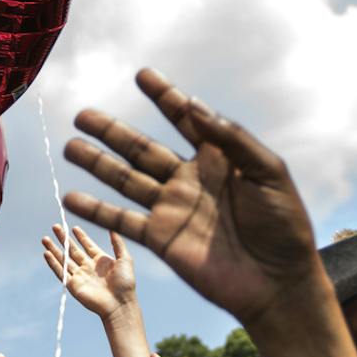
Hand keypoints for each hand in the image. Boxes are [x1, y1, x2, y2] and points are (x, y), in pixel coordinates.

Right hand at [42, 224, 136, 320]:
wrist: (119, 303)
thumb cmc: (125, 283)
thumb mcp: (125, 259)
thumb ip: (118, 243)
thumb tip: (113, 227)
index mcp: (101, 260)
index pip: (87, 245)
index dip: (80, 236)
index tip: (74, 227)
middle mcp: (88, 267)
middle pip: (72, 250)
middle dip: (63, 238)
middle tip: (55, 227)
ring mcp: (80, 276)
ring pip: (63, 259)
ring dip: (54, 249)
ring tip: (45, 238)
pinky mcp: (73, 285)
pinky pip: (60, 272)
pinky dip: (53, 263)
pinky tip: (46, 253)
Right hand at [63, 69, 324, 326]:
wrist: (279, 282)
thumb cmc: (285, 225)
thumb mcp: (269, 173)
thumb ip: (234, 139)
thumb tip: (196, 106)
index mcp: (217, 158)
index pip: (184, 119)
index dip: (165, 96)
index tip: (142, 75)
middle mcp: (189, 179)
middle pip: (142, 148)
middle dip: (112, 131)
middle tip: (82, 115)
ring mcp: (173, 209)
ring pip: (126, 180)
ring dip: (98, 164)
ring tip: (70, 146)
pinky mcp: (163, 240)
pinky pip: (124, 221)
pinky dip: (98, 210)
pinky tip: (72, 197)